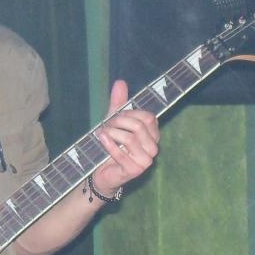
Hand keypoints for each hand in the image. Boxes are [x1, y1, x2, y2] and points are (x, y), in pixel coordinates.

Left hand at [91, 79, 158, 196]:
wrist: (101, 172)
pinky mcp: (135, 170)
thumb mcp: (113, 121)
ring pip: (130, 139)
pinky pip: (121, 153)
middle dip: (119, 123)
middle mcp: (153, 148)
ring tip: (102, 134)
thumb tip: (120, 82)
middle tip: (106, 125)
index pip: (148, 117)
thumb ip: (118, 103)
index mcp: (153, 135)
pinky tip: (101, 139)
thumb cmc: (111, 145)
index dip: (130, 114)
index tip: (116, 116)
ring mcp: (146, 161)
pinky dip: (109, 144)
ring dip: (112, 133)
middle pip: (139, 126)